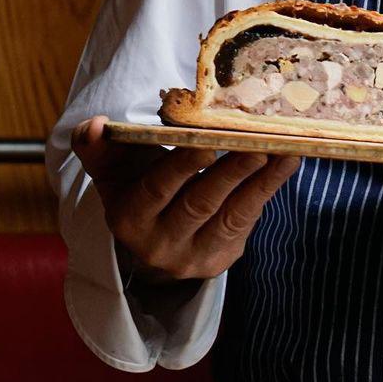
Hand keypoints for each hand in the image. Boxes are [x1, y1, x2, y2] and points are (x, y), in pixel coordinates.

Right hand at [71, 115, 300, 284]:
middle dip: (229, 172)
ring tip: (284, 149)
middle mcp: (160, 244)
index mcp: (129, 218)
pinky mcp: (223, 257)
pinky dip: (270, 188)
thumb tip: (93, 124)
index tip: (204, 144)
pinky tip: (289, 162)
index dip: (180, 168)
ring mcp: (194, 255)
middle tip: (257, 143)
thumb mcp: (114, 172)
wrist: (152, 245)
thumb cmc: (137, 188)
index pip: (156, 190)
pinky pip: (248, 220)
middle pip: (199, 203)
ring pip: (230, 214)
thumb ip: (99, 147)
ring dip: (260, 180)